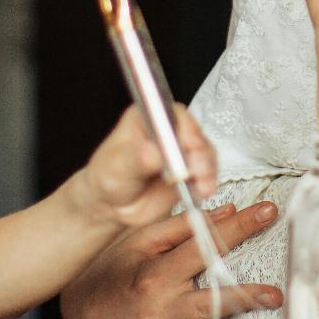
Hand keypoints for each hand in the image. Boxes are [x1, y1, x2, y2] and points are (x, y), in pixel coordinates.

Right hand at [60, 201, 281, 318]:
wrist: (77, 313)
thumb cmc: (111, 271)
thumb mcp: (139, 241)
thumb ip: (181, 226)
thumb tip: (224, 211)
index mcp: (156, 268)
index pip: (204, 243)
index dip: (238, 225)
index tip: (267, 211)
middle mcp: (159, 302)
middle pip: (210, 295)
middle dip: (246, 294)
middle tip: (276, 294)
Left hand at [77, 104, 217, 227]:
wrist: (114, 205)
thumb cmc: (110, 177)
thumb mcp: (115, 167)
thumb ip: (133, 159)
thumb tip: (152, 152)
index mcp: (147, 115)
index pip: (170, 113)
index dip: (183, 126)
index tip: (189, 144)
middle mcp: (168, 128)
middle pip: (193, 131)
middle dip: (199, 151)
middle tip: (197, 170)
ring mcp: (182, 148)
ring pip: (204, 151)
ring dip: (207, 168)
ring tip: (202, 186)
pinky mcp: (192, 168)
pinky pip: (207, 171)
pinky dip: (208, 181)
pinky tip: (203, 191)